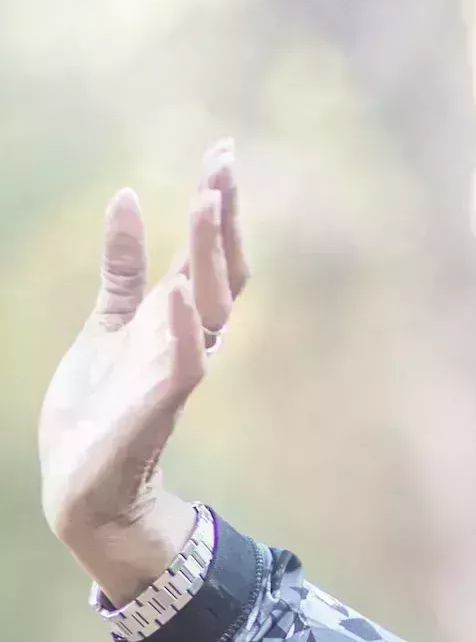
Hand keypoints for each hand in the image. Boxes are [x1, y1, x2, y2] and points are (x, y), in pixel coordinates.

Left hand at [39, 143, 248, 600]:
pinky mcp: (155, 408)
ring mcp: (173, 374)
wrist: (85, 488)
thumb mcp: (107, 323)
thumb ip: (124, 268)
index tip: (223, 154)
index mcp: (173, 323)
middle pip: (220, 274)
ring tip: (206, 204)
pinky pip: (181, 365)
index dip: (217, 208)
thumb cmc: (99, 411)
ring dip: (210, 258)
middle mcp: (184, 343)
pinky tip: (179, 291)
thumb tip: (129, 197)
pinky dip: (183, 329)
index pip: (208, 257)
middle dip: (222, 220)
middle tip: (223, 164)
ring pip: (209, 309)